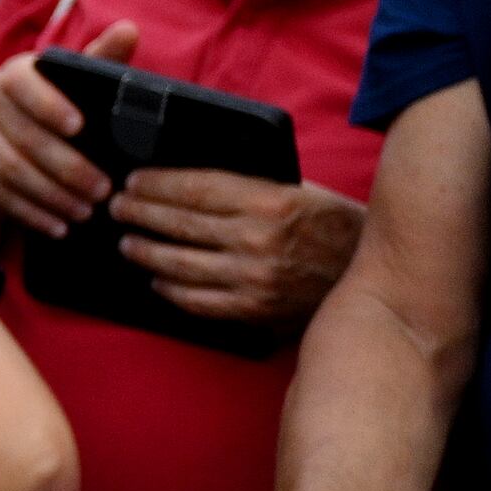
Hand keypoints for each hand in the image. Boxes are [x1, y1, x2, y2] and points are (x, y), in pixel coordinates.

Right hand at [0, 38, 123, 242]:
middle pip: (23, 137)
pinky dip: (28, 212)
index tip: (80, 127)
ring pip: (8, 170)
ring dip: (50, 195)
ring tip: (84, 212)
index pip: (25, 84)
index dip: (50, 104)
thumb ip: (98, 61)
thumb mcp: (70, 86)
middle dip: (67, 168)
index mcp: (15, 74)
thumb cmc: (44, 112)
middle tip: (102, 191)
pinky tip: (56, 226)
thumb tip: (129, 29)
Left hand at [114, 166, 360, 327]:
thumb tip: (192, 180)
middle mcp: (257, 239)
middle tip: (117, 208)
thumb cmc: (333, 224)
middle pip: (180, 224)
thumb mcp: (298, 191)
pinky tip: (156, 279)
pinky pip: (197, 301)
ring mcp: (253, 278)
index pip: (196, 188)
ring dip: (146, 252)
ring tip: (127, 243)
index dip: (157, 184)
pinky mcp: (253, 309)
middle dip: (140, 214)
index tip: (134, 181)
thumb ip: (251, 185)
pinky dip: (171, 289)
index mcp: (270, 200)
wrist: (373, 274)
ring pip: (180, 264)